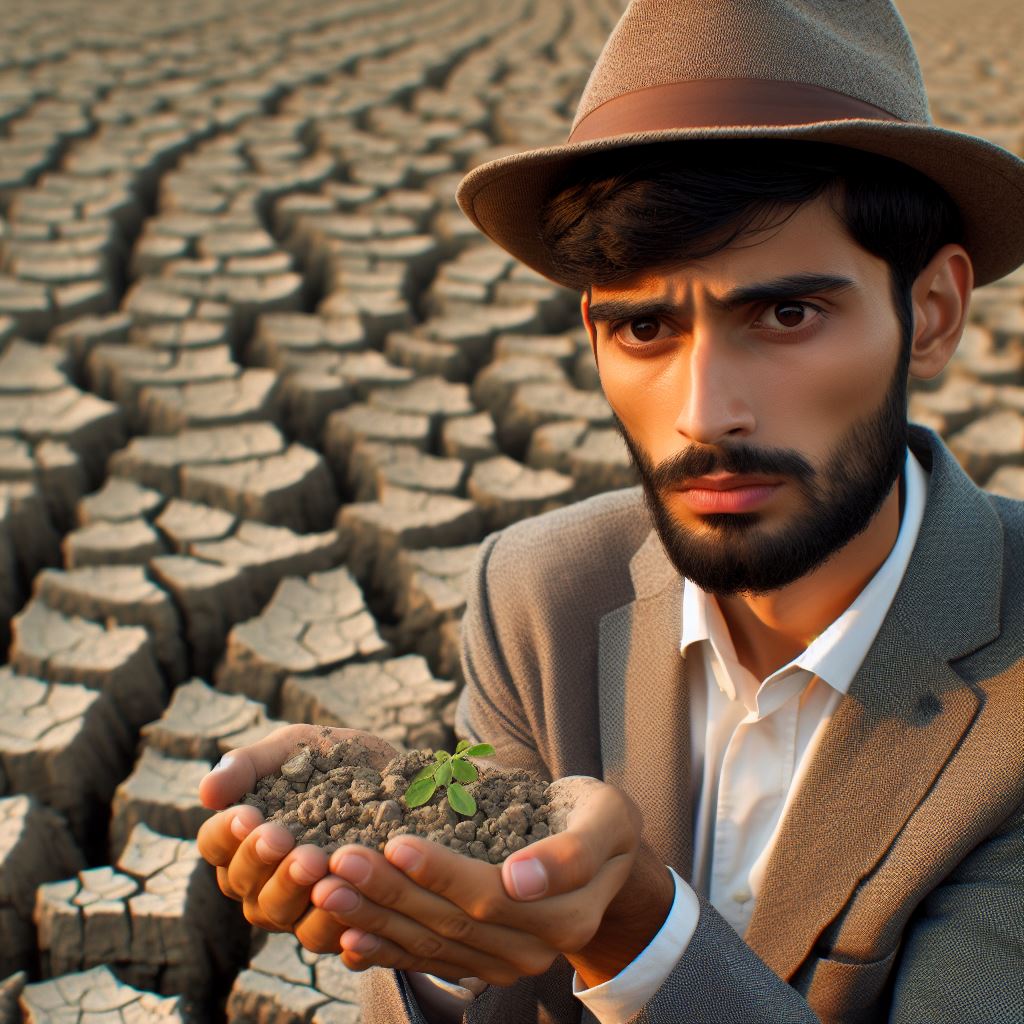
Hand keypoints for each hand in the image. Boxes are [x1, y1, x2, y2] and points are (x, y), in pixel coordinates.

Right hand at [196, 723, 397, 952]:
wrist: (396, 776)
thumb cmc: (334, 759)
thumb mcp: (294, 747)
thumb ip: (250, 764)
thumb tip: (206, 793)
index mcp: (242, 839)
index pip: (215, 844)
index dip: (226, 833)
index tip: (248, 815)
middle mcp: (260, 879)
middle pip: (243, 883)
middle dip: (260, 860)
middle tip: (282, 837)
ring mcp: (295, 906)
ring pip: (280, 913)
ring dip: (293, 889)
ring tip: (315, 860)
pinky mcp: (336, 922)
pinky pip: (325, 935)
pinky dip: (333, 919)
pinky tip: (348, 894)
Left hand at [309, 776, 670, 986]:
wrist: (605, 860)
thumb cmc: (600, 821)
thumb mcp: (607, 819)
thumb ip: (572, 852)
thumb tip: (519, 878)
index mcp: (566, 914)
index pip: (490, 895)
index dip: (440, 873)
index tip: (395, 842)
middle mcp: (534, 950)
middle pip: (450, 923)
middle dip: (389, 893)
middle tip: (337, 860)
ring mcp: (504, 963)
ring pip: (430, 945)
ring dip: (373, 919)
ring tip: (325, 889)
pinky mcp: (481, 964)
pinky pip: (428, 961)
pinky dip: (385, 949)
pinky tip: (346, 933)